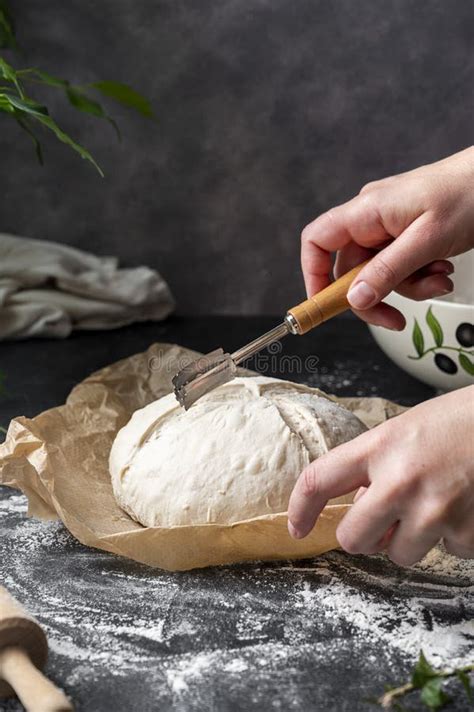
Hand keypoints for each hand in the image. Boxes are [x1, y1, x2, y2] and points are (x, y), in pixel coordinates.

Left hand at [287, 386, 473, 565]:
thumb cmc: (456, 422)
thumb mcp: (403, 431)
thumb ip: (375, 467)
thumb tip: (361, 509)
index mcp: (379, 447)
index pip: (319, 480)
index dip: (299, 509)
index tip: (297, 527)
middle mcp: (401, 481)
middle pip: (353, 539)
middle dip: (364, 536)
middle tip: (383, 522)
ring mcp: (435, 510)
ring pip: (400, 555)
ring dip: (412, 538)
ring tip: (435, 503)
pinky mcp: (466, 531)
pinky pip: (446, 553)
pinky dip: (453, 537)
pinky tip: (464, 506)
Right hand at [301, 147, 473, 329]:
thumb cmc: (467, 192)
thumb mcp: (427, 239)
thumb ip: (388, 271)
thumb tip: (355, 299)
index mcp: (366, 211)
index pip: (316, 241)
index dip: (314, 274)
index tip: (325, 304)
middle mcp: (371, 219)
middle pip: (351, 269)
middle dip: (376, 296)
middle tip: (395, 318)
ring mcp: (389, 227)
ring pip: (379, 274)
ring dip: (408, 287)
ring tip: (438, 279)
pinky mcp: (406, 235)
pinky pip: (400, 268)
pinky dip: (420, 277)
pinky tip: (441, 270)